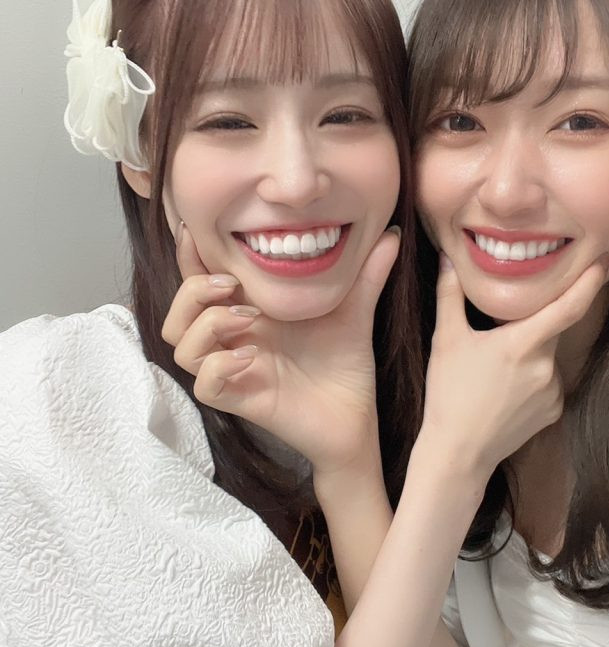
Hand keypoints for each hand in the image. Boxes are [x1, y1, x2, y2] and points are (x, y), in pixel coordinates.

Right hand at [162, 226, 399, 475]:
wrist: (357, 417)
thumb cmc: (345, 364)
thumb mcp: (354, 309)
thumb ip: (366, 272)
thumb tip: (391, 232)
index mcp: (248, 312)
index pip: (201, 280)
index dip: (189, 256)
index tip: (194, 229)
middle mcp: (233, 341)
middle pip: (178, 313)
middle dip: (192, 288)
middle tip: (232, 283)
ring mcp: (232, 371)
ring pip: (180, 346)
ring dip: (205, 323)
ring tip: (247, 316)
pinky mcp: (241, 401)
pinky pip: (205, 385)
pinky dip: (219, 366)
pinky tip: (251, 358)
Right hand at [418, 255, 607, 481]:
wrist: (458, 452)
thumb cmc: (449, 393)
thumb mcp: (446, 340)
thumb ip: (450, 294)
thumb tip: (448, 258)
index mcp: (523, 343)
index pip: (568, 307)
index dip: (587, 282)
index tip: (602, 261)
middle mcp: (546, 366)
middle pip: (549, 330)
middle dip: (531, 325)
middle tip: (501, 335)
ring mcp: (553, 392)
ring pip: (547, 358)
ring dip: (530, 355)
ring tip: (493, 373)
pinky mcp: (554, 411)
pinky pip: (548, 383)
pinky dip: (533, 380)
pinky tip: (505, 392)